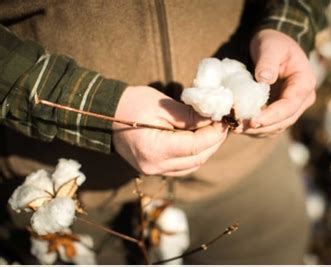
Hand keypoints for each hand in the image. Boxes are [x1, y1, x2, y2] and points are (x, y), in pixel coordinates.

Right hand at [112, 86, 227, 176]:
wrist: (105, 114)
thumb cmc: (131, 103)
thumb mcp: (162, 105)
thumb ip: (189, 115)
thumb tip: (213, 119)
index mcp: (155, 149)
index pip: (195, 146)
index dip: (214, 134)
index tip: (224, 121)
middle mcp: (155, 166)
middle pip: (196, 159)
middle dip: (214, 142)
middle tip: (222, 125)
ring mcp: (153, 170)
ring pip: (191, 166)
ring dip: (206, 150)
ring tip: (212, 131)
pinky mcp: (153, 169)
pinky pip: (181, 167)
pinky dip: (194, 155)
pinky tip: (198, 140)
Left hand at [239, 29, 315, 137]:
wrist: (274, 45)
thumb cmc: (274, 43)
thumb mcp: (271, 47)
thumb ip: (268, 62)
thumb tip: (264, 79)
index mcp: (304, 83)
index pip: (290, 106)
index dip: (272, 116)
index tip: (254, 121)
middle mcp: (302, 99)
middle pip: (284, 120)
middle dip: (262, 126)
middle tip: (239, 126)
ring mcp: (292, 107)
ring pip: (277, 127)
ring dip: (257, 130)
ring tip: (236, 127)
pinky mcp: (280, 111)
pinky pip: (270, 125)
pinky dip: (255, 128)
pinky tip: (239, 125)